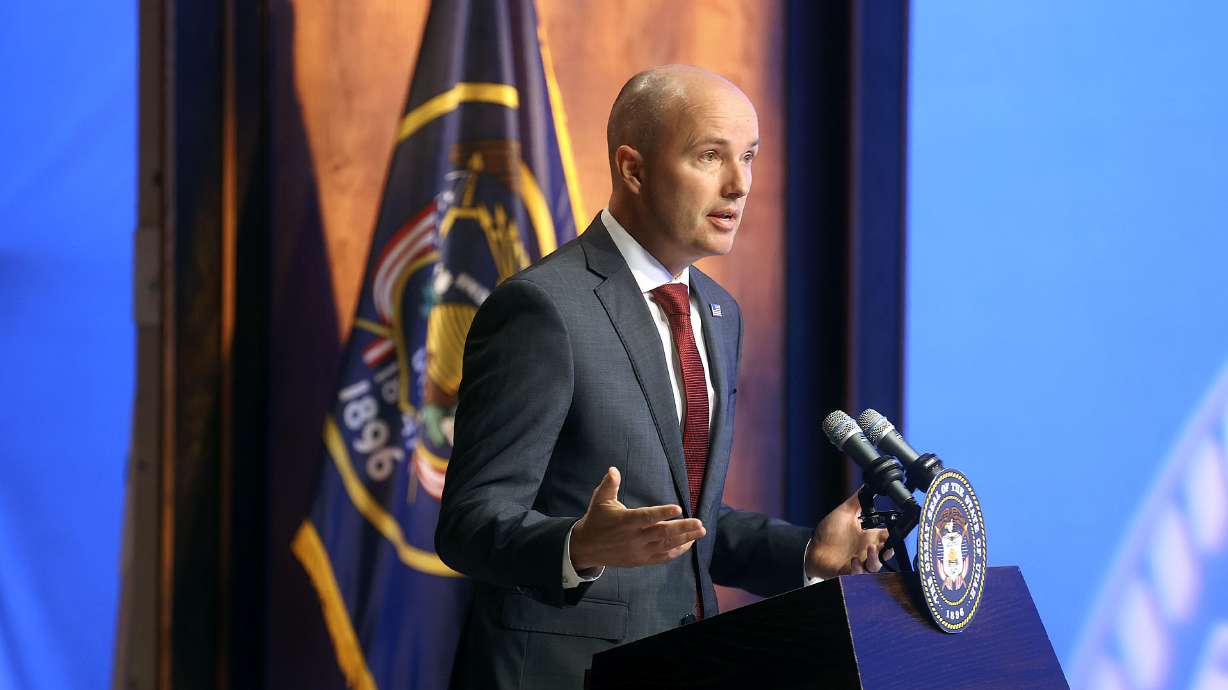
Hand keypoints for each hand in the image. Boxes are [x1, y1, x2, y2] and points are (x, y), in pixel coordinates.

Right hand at [569, 467, 705, 570]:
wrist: (587, 548)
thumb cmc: (596, 520)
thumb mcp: (599, 500)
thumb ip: (609, 484)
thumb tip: (613, 469)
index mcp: (625, 521)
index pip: (647, 517)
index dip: (663, 513)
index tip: (678, 508)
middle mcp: (634, 537)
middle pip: (662, 533)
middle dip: (683, 528)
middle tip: (700, 523)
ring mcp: (639, 550)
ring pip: (665, 545)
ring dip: (684, 539)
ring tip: (700, 532)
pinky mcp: (641, 560)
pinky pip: (662, 557)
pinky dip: (676, 552)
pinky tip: (688, 544)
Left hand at [805, 488, 894, 579]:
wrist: (813, 547)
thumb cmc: (830, 532)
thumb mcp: (845, 512)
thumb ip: (857, 500)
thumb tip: (867, 484)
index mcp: (869, 536)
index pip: (889, 537)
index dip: (895, 535)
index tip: (898, 530)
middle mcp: (866, 551)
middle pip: (885, 554)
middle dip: (889, 551)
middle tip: (887, 544)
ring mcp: (859, 563)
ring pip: (874, 566)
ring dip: (875, 559)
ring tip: (871, 548)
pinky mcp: (848, 572)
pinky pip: (857, 575)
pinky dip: (858, 569)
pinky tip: (854, 560)